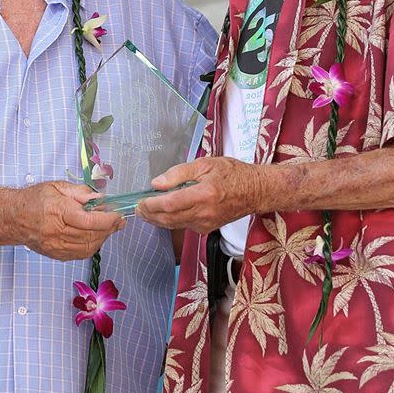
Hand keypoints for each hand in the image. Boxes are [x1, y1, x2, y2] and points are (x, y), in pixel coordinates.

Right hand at [13, 181, 124, 259]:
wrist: (13, 217)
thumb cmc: (34, 199)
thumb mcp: (57, 187)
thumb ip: (81, 193)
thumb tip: (102, 200)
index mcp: (57, 211)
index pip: (89, 220)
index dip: (107, 219)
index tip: (117, 214)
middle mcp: (56, 231)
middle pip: (91, 235)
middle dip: (109, 228)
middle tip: (118, 220)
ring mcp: (55, 246)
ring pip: (88, 247)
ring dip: (103, 237)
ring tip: (108, 227)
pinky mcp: (56, 255)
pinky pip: (81, 254)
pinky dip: (93, 245)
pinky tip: (95, 236)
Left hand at [136, 156, 262, 233]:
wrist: (256, 191)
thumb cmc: (232, 173)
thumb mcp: (205, 164)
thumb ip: (179, 173)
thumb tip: (157, 183)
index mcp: (203, 194)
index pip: (170, 204)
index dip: (151, 205)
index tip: (140, 201)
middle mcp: (204, 213)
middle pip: (168, 219)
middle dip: (149, 214)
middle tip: (137, 208)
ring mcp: (206, 224)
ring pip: (174, 225)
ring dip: (157, 219)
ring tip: (145, 211)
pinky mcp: (207, 229)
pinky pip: (183, 225)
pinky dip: (170, 220)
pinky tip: (163, 213)